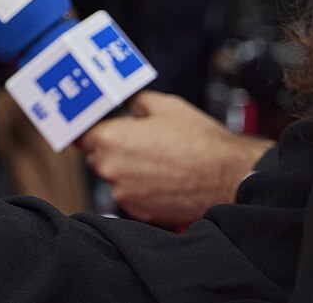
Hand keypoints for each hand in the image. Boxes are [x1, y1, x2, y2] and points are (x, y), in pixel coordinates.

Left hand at [77, 91, 270, 225]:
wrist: (232, 178)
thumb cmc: (201, 143)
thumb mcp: (165, 106)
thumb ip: (135, 102)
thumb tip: (126, 103)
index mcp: (109, 140)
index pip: (80, 133)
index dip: (89, 128)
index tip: (94, 126)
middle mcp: (110, 169)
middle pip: (96, 155)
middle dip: (111, 147)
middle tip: (138, 141)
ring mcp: (124, 194)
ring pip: (114, 177)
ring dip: (126, 169)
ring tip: (158, 160)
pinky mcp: (139, 212)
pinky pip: (130, 195)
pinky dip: (140, 188)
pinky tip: (163, 178)